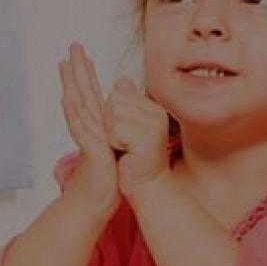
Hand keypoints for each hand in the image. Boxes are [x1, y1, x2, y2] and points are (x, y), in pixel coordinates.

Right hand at [59, 43, 119, 220]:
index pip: (91, 92)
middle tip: (73, 46)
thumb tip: (119, 107)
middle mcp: (88, 124)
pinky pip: (79, 126)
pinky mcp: (89, 146)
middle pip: (80, 91)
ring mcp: (86, 134)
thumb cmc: (108, 172)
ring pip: (76, 103)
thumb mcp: (116, 142)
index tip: (86, 54)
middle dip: (77, 69)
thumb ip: (117, 124)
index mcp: (97, 122)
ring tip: (64, 64)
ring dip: (70, 83)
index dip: (88, 73)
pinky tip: (67, 97)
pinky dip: (72, 111)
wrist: (100, 197)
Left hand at [106, 78, 169, 198]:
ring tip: (125, 147)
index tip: (125, 129)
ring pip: (113, 114)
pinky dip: (115, 143)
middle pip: (114, 100)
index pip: (120, 90)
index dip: (112, 111)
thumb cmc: (133, 155)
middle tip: (124, 141)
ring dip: (111, 134)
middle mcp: (157, 113)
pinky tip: (127, 153)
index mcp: (153, 106)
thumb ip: (124, 102)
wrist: (146, 184)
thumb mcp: (127, 124)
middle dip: (109, 121)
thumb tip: (121, 81)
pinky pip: (116, 130)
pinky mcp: (147, 140)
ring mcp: (154, 125)